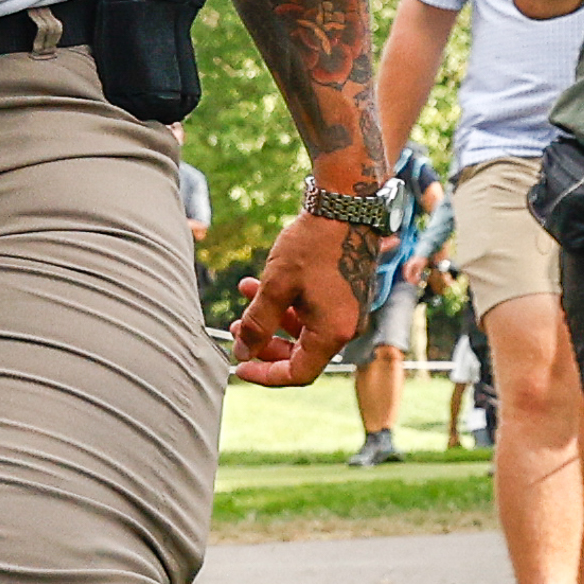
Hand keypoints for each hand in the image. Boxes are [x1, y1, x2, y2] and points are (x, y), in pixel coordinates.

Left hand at [226, 212, 367, 385]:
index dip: (265, 375)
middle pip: (301, 354)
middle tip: (236, 328)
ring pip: (304, 330)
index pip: (298, 373)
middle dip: (264, 343)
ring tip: (244, 294)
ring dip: (271, 318)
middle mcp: (346, 327)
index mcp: (333, 332)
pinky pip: (313, 311)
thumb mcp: (275, 286)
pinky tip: (261, 282)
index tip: (238, 366)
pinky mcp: (346, 295)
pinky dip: (288, 303)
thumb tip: (242, 354)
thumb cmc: (313, 245)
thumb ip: (258, 325)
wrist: (346, 208)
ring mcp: (348, 311)